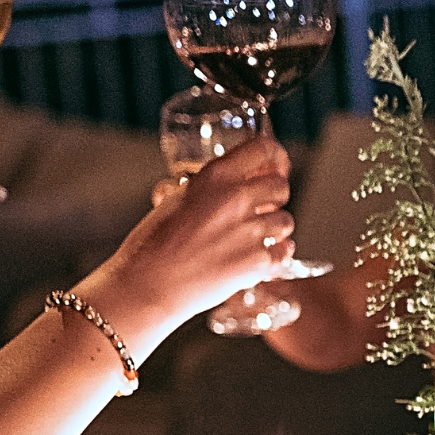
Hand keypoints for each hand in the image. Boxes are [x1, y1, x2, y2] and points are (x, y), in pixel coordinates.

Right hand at [82, 138, 294, 342]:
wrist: (148, 285)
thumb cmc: (152, 244)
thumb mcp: (173, 200)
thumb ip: (202, 189)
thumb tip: (212, 185)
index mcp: (215, 177)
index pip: (263, 149)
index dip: (275, 156)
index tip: (276, 164)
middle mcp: (236, 199)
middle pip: (281, 186)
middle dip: (274, 197)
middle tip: (263, 208)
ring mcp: (250, 231)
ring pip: (286, 221)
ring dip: (275, 229)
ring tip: (255, 238)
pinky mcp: (257, 262)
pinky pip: (285, 252)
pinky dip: (276, 257)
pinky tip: (262, 259)